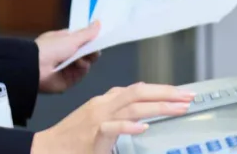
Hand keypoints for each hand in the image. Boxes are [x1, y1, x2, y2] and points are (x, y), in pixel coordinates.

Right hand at [31, 82, 195, 153]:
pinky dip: (128, 125)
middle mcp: (104, 105)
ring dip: (158, 107)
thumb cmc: (73, 138)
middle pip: (139, 92)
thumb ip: (119, 109)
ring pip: (132, 106)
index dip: (162, 90)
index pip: (138, 89)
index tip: (182, 94)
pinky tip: (143, 127)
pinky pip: (112, 127)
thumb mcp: (98, 118)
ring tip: (178, 109)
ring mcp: (98, 118)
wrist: (47, 148)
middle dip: (167, 94)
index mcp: (107, 101)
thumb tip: (141, 104)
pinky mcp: (93, 134)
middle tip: (189, 97)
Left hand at [36, 21, 101, 93]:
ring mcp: (67, 67)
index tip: (99, 38)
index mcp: (63, 41)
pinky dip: (83, 69)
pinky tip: (80, 65)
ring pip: (86, 63)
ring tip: (83, 57)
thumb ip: (87, 33)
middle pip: (85, 52)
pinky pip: (81, 74)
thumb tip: (98, 22)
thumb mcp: (71, 38)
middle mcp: (65, 54)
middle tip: (95, 50)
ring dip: (87, 59)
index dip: (90, 39)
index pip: (81, 40)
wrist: (36, 68)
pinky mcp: (69, 80)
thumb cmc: (50, 48)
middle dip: (91, 50)